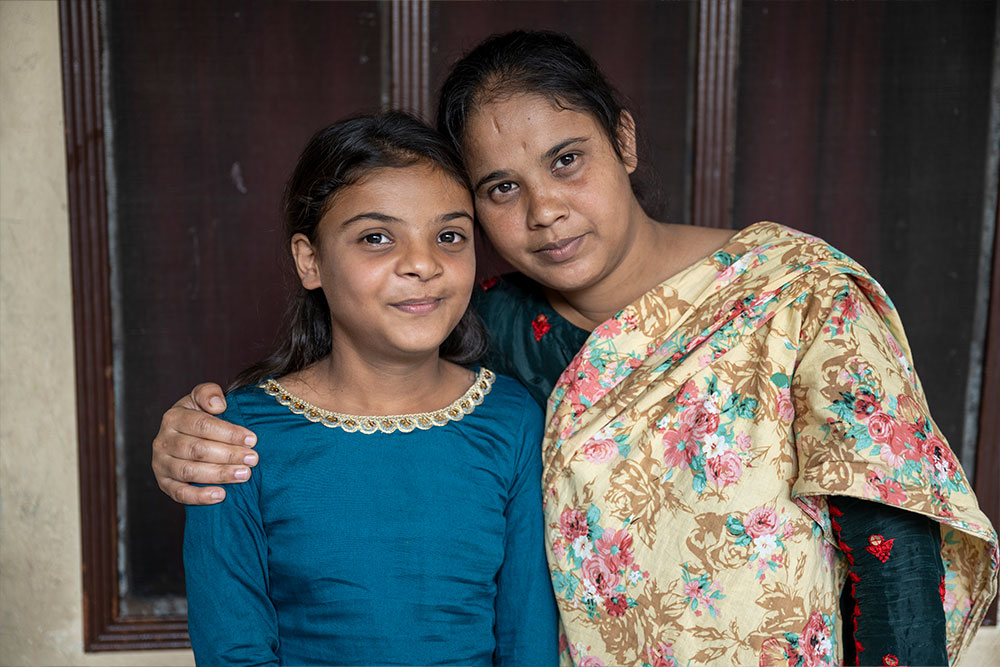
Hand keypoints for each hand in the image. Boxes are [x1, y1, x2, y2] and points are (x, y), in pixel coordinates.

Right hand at [152, 383, 258, 504]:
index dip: (228, 433)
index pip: (202, 425)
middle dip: (229, 455)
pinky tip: (221, 495)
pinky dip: (199, 496)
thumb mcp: (203, 397)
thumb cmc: (201, 415)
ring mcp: (161, 464)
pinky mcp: (164, 484)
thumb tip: (218, 406)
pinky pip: (180, 494)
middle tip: (253, 459)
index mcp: (173, 417)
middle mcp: (163, 441)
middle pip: (197, 449)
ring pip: (189, 472)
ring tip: (244, 475)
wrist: (187, 435)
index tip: (252, 439)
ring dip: (219, 475)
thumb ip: (209, 393)